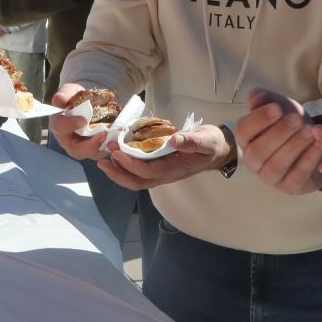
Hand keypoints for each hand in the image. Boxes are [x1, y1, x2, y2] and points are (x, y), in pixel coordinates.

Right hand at [47, 83, 107, 159]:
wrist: (85, 104)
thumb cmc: (74, 99)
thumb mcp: (69, 92)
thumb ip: (64, 94)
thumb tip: (59, 98)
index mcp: (59, 125)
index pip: (60, 128)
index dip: (70, 125)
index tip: (83, 120)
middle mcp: (69, 140)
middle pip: (77, 150)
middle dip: (91, 145)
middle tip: (103, 134)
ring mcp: (83, 147)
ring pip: (92, 154)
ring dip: (104, 148)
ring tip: (113, 139)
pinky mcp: (96, 148)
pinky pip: (104, 152)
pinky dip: (111, 147)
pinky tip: (118, 139)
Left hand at [102, 123, 232, 190]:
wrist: (219, 150)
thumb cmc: (212, 144)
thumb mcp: (206, 140)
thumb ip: (192, 141)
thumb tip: (175, 139)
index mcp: (175, 169)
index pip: (148, 171)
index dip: (131, 164)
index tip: (117, 152)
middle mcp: (166, 175)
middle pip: (137, 182)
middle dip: (118, 173)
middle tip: (102, 159)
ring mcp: (162, 173)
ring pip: (136, 180)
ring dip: (118, 172)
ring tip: (103, 160)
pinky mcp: (160, 168)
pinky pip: (139, 173)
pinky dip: (125, 167)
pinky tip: (116, 157)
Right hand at [237, 87, 321, 194]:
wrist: (311, 142)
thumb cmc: (289, 123)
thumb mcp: (278, 105)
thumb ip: (264, 98)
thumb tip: (254, 101)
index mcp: (247, 140)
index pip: (243, 132)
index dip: (258, 120)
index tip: (277, 108)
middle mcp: (254, 161)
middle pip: (258, 152)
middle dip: (278, 134)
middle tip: (297, 119)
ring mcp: (271, 177)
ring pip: (276, 166)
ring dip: (293, 147)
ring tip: (309, 131)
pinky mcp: (290, 186)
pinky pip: (296, 176)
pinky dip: (308, 160)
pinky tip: (318, 144)